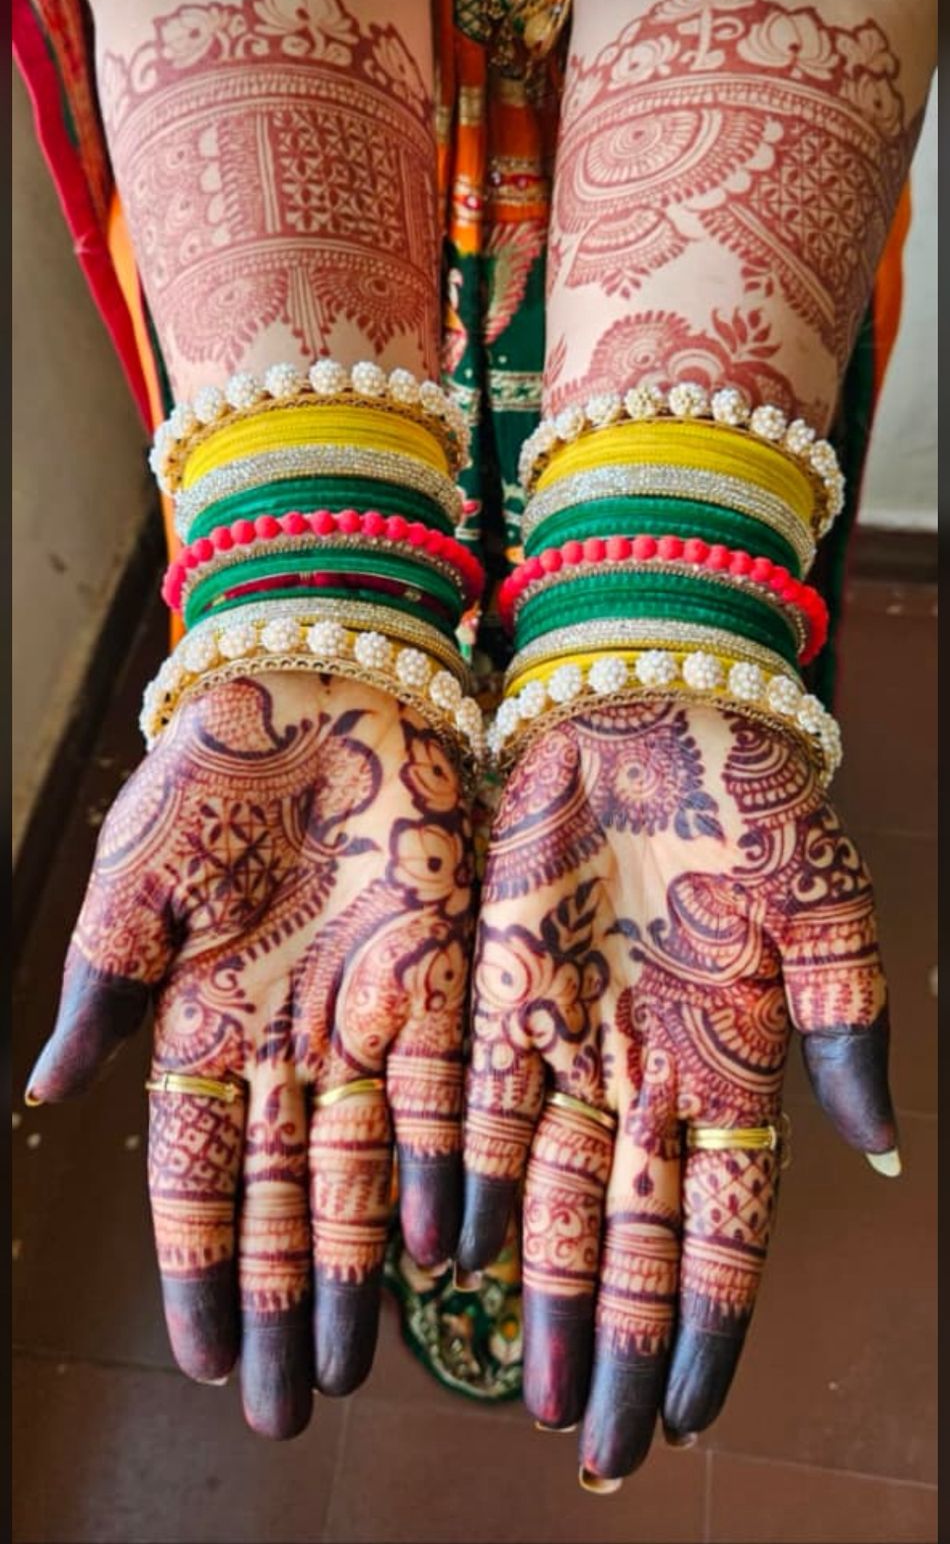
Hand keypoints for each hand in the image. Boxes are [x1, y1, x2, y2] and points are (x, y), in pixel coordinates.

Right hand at [27, 673, 472, 1438]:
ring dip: (363, 1268)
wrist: (322, 680)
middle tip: (292, 1412)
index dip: (201, 1268)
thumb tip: (47, 1100)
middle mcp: (284, 1040)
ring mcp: (362, 1015)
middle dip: (287, 1304)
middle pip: (284, 1199)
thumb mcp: (135, 877)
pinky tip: (444, 1251)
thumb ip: (101, 987)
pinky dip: (438, 1170)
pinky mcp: (438, 978)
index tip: (207, 1360)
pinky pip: (440, 1096)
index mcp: (201, 1021)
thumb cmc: (213, 768)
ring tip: (362, 1364)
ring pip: (363, 1170)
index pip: (195, 1177)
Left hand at [458, 698, 895, 1483]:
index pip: (725, 1228)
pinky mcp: (496, 992)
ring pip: (554, 1196)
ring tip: (534, 1389)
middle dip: (617, 1344)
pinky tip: (453, 1255)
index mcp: (734, 1065)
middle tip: (596, 1447)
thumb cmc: (749, 800)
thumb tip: (882, 1152)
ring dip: (544, 1294)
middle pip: (632, 1240)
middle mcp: (647, 1074)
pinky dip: (469, 1180)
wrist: (647, 706)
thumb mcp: (822, 908)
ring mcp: (568, 1039)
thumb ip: (851, 1027)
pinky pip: (477, 1107)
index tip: (686, 1415)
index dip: (708, 1323)